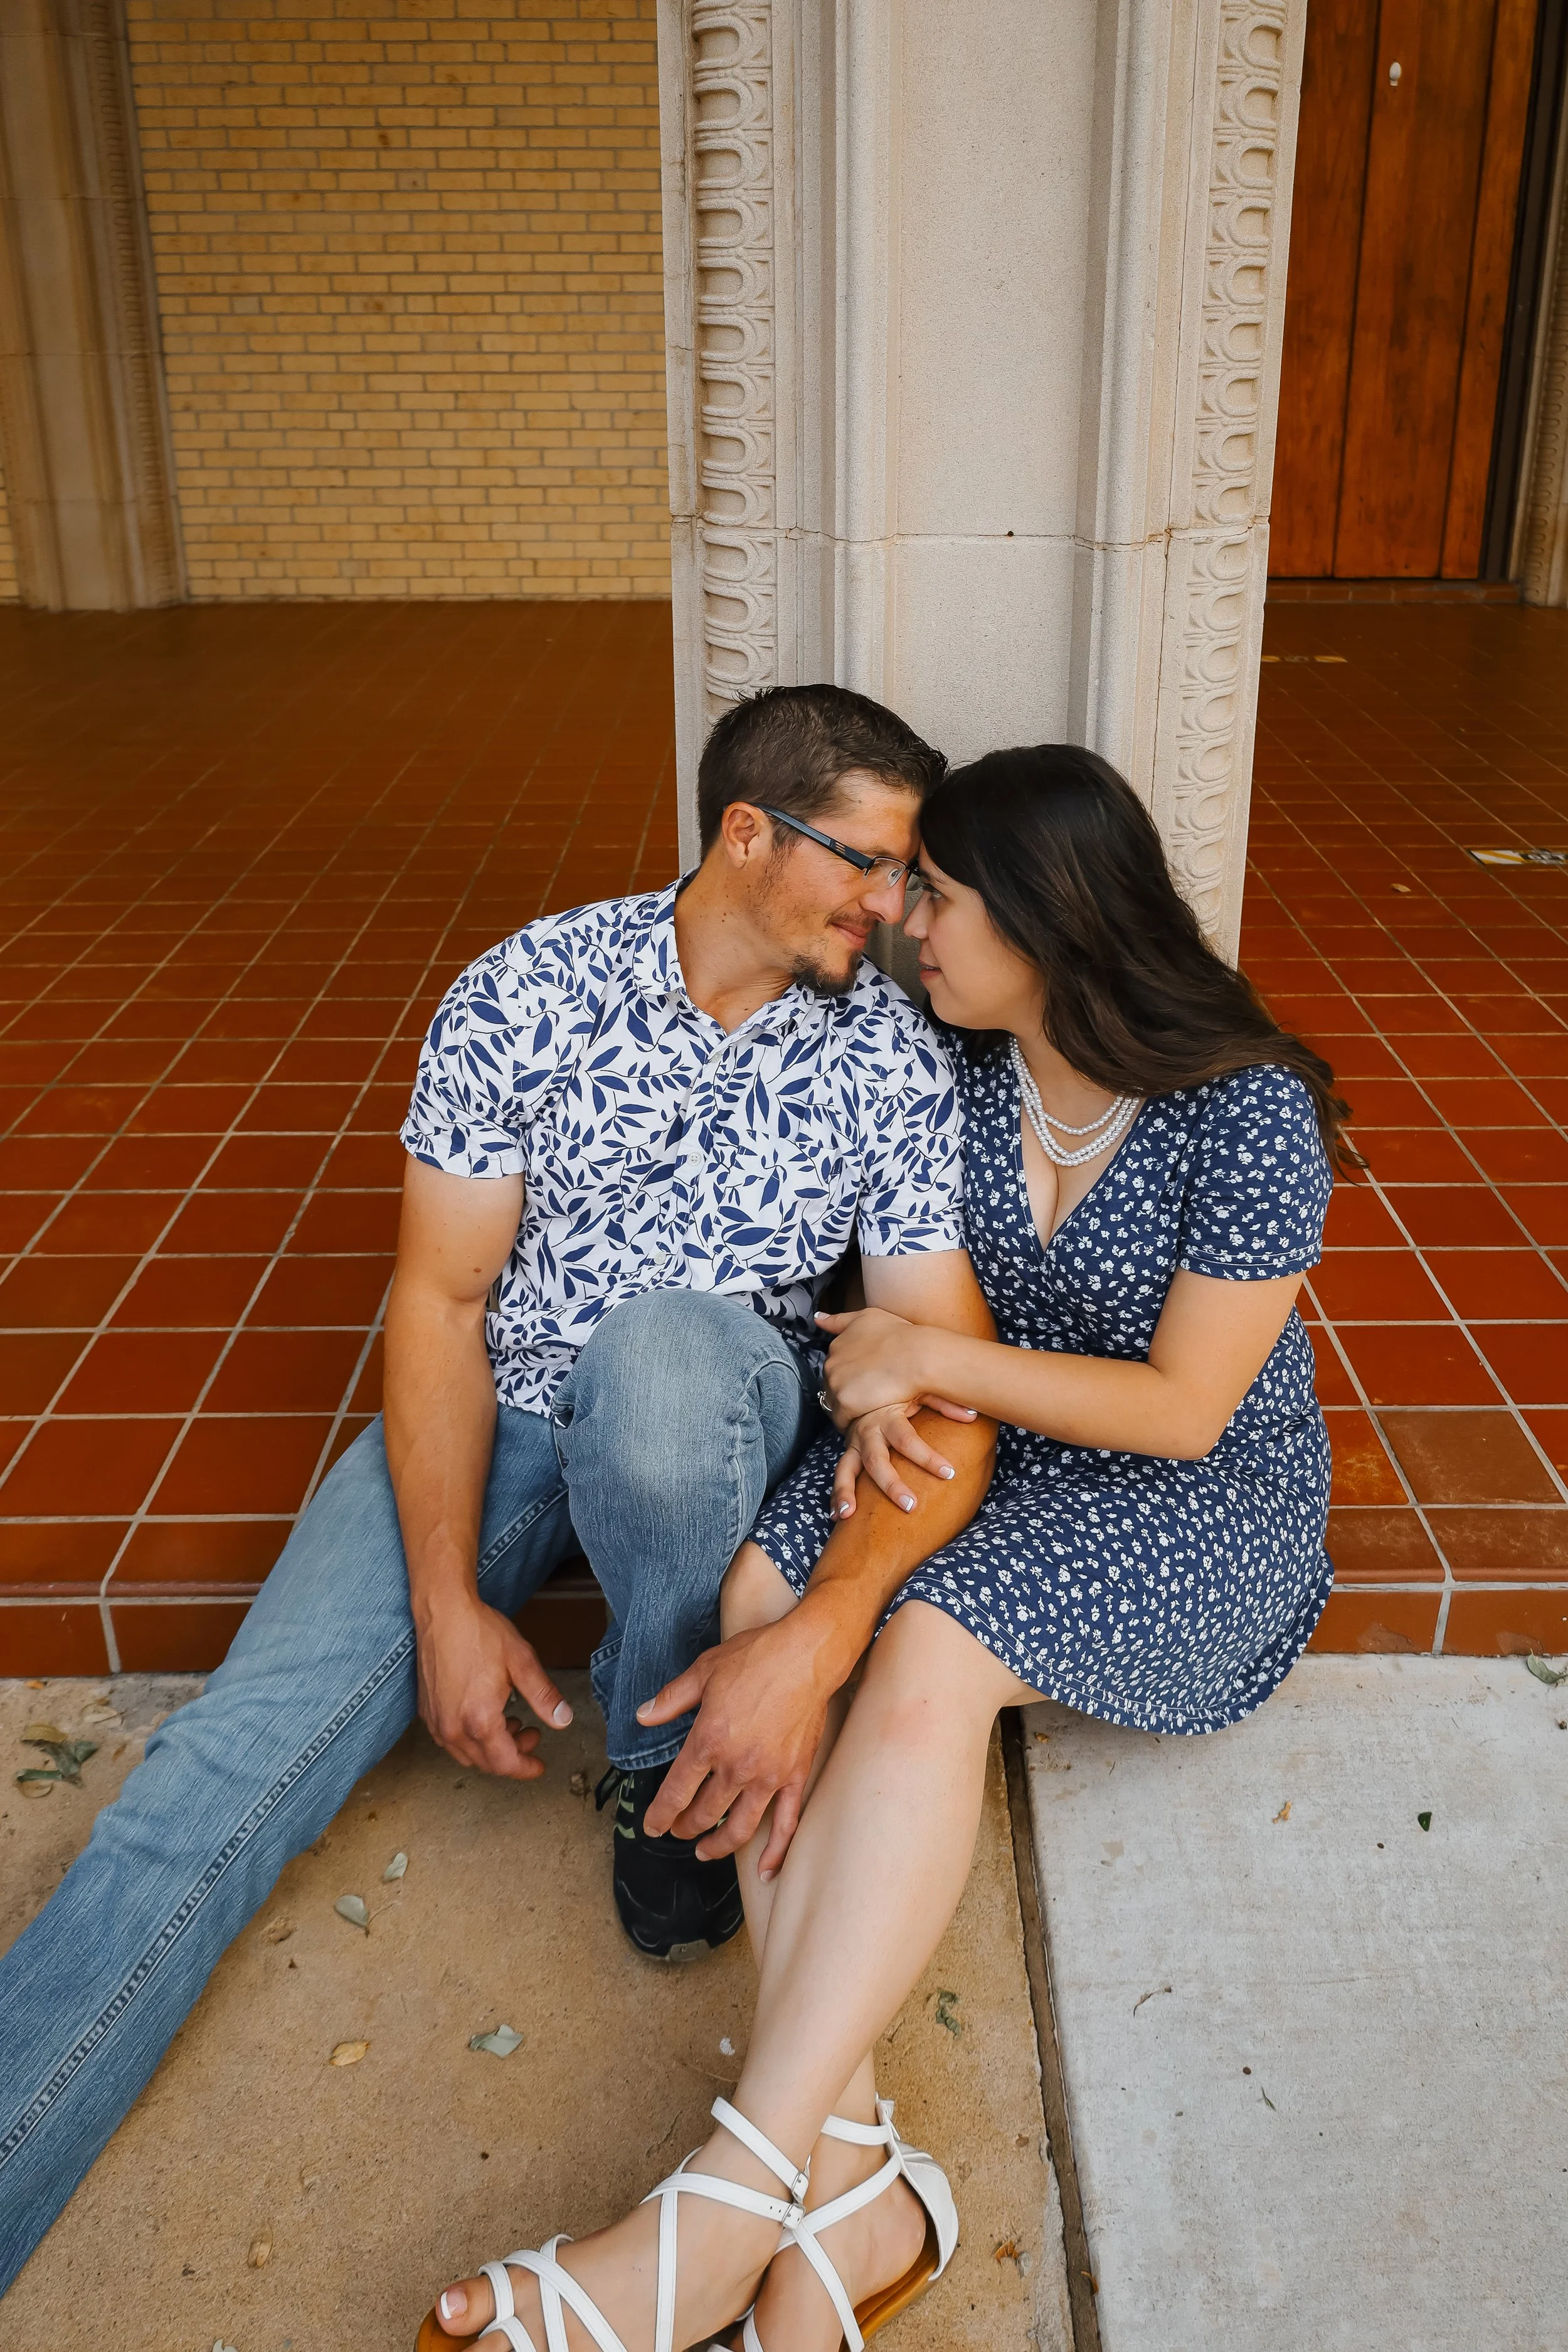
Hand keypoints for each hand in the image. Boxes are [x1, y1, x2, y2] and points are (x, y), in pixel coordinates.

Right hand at [415, 1593, 571, 1779]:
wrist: (442, 1612)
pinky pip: (450, 1740)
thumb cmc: (479, 1632)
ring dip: (492, 1748)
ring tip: (511, 1722)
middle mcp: (453, 1727)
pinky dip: (471, 1739)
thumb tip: (564, 1720)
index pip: (505, 1764)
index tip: (539, 1765)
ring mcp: (436, 1721)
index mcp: (479, 1719)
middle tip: (532, 1734)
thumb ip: (544, 1696)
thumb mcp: (522, 1662)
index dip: (526, 1768)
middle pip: (486, 1763)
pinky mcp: (426, 1711)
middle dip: (513, 1755)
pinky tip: (484, 1717)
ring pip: (466, 1755)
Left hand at [636, 1614, 841, 1878]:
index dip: (659, 1816)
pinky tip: (765, 1870)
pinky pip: (786, 1823)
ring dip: (718, 1845)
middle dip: (684, 1827)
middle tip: (676, 1830)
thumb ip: (670, 1700)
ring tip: (704, 1850)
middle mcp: (737, 1766)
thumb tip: (642, 1717)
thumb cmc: (756, 1657)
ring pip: (739, 1827)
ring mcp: (769, 1776)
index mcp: (708, 1741)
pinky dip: (776, 1851)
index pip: (676, 1792)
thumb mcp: (703, 1671)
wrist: (807, 1655)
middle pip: (703, 1813)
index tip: (652, 1827)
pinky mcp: (796, 1776)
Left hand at [816, 1306, 973, 1425]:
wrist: (916, 1355)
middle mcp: (830, 1363)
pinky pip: (841, 1420)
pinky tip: (867, 1418)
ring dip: (848, 1409)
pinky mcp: (845, 1402)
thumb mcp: (867, 1317)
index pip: (835, 1369)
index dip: (850, 1377)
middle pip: (833, 1387)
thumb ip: (840, 1320)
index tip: (865, 1381)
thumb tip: (818, 1319)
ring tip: (869, 1409)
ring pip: (834, 1404)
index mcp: (836, 1346)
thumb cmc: (899, 1335)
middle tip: (871, 1397)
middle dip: (848, 1393)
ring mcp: (835, 1383)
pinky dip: (852, 1422)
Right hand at [831, 1399, 973, 1514]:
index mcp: (887, 1416)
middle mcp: (867, 1432)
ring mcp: (854, 1444)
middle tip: (911, 1505)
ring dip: (846, 1492)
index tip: (950, 1473)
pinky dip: (837, 1495)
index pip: (908, 1441)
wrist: (866, 1383)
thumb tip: (973, 1415)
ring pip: (846, 1470)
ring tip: (848, 1515)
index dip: (928, 1457)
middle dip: (891, 1484)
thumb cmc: (900, 1392)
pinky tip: (838, 1516)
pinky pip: (840, 1474)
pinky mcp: (848, 1452)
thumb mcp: (921, 1391)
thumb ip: (944, 1403)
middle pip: (877, 1461)